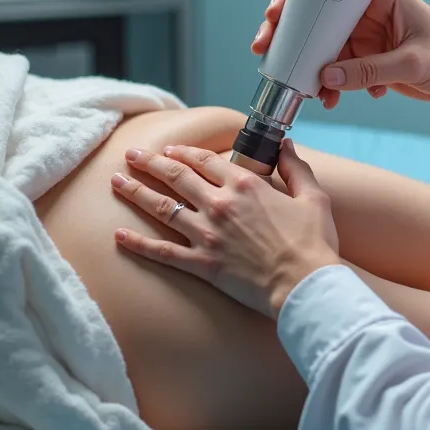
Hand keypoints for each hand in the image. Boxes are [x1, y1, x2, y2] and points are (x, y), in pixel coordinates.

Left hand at [111, 140, 339, 318]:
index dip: (185, 152)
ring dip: (136, 191)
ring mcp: (207, 234)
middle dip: (150, 162)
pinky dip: (138, 243)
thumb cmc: (312, 243)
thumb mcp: (313, 197)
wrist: (303, 284)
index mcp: (245, 184)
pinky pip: (162, 251)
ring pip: (162, 206)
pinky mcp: (201, 264)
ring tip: (116, 180)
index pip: (206, 160)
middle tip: (131, 155)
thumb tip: (286, 145)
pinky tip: (118, 235)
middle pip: (176, 176)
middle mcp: (220, 204)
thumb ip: (296, 168)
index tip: (170, 150)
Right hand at [254, 0, 429, 107]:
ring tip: (307, 90)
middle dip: (290, 31)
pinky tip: (336, 99)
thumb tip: (327, 78)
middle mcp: (367, 11)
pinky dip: (330, 85)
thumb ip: (369, 71)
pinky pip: (335, 69)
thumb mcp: (413, 63)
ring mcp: (364, 35)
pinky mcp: (364, 59)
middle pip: (316, 14)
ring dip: (310, 67)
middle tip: (266, 46)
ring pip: (321, 46)